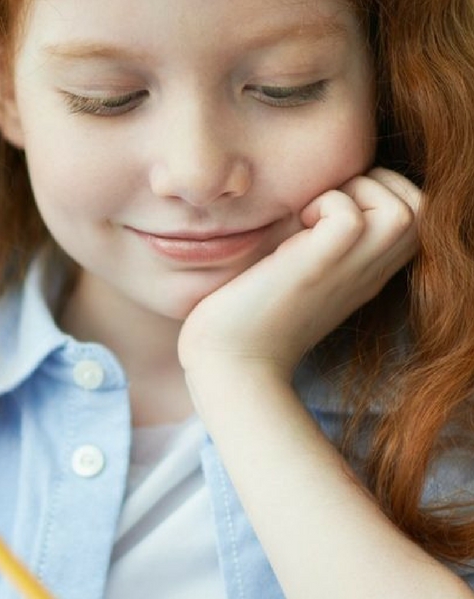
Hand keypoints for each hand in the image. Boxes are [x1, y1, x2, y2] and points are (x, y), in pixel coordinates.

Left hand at [177, 168, 420, 386]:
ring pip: (406, 208)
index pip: (413, 216)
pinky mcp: (322, 265)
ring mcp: (351, 271)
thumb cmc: (244, 321)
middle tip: (323, 206)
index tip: (329, 207)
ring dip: (358, 191)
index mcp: (364, 273)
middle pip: (422, 207)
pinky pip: (350, 214)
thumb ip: (310, 238)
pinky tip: (293, 232)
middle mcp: (368, 273)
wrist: (228, 363)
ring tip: (310, 216)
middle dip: (378, 183)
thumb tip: (301, 195)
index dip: (382, 192)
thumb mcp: (291, 271)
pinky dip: (324, 205)